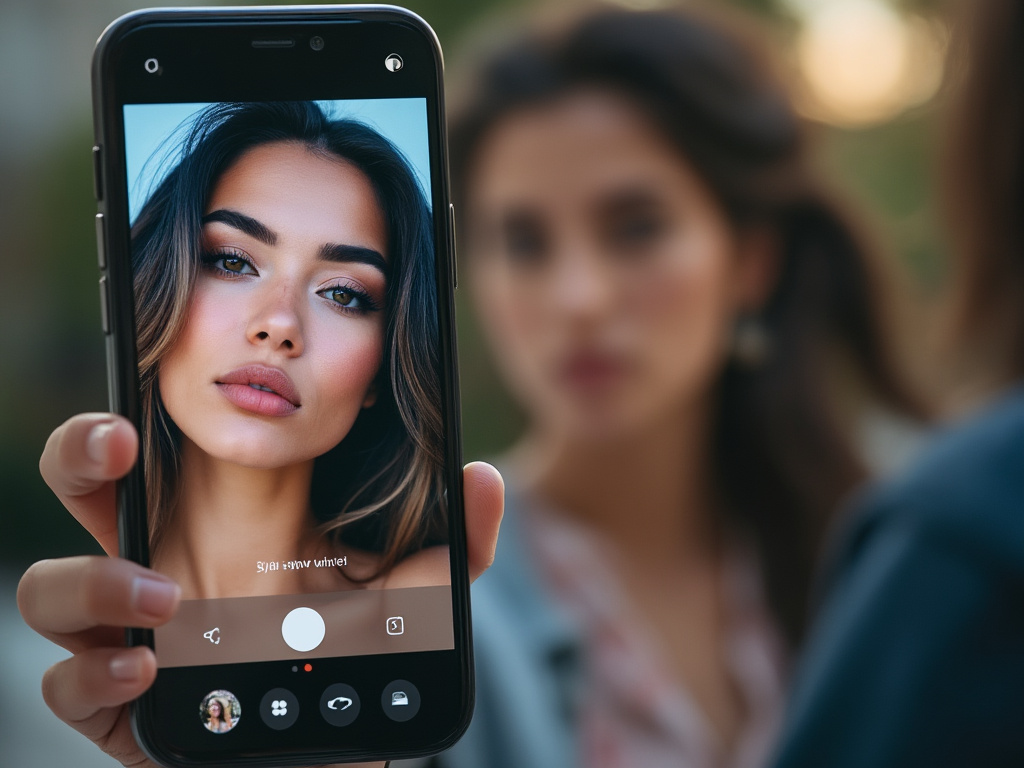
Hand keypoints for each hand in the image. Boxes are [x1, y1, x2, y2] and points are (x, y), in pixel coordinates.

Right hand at [18, 413, 502, 767]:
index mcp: (222, 517)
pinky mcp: (119, 704)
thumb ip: (455, 544)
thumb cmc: (363, 659)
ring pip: (52, 588)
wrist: (336, 754)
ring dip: (88, 581)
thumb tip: (483, 476)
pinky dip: (92, 675)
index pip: (168, 445)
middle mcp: (165, 562)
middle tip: (120, 442)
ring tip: (161, 598)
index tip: (159, 389)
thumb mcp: (414, 599)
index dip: (148, 405)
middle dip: (83, 452)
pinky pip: (68, 683)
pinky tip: (144, 672)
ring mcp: (134, 633)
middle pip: (87, 489)